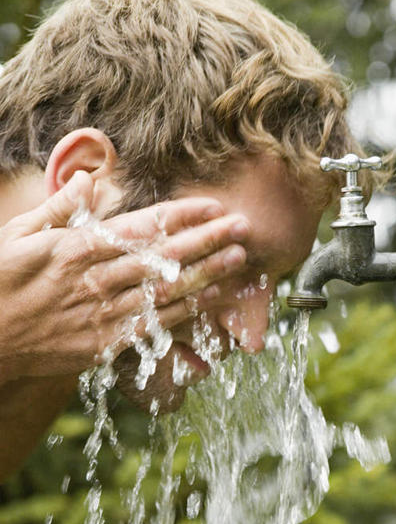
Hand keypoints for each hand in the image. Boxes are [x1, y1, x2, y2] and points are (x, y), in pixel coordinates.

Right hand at [0, 171, 247, 383]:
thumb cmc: (0, 280)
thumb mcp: (19, 234)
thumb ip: (60, 208)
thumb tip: (90, 178)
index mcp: (75, 248)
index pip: (141, 227)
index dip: (183, 216)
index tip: (214, 206)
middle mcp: (94, 280)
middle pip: (163, 257)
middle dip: (207, 240)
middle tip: (243, 227)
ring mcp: (102, 315)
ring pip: (166, 292)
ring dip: (206, 275)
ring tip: (239, 259)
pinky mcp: (104, 345)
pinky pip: (154, 327)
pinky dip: (185, 313)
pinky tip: (211, 300)